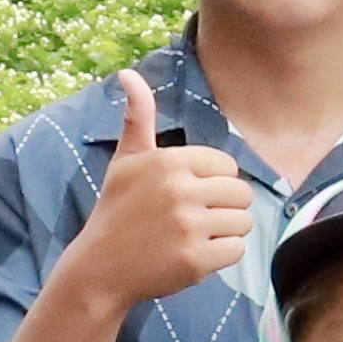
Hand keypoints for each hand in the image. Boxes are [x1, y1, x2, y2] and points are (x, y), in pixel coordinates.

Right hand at [72, 69, 253, 311]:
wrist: (99, 268)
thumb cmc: (116, 211)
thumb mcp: (125, 160)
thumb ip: (138, 117)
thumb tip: (127, 74)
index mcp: (169, 161)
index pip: (228, 166)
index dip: (214, 182)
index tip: (189, 196)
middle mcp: (181, 190)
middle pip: (241, 193)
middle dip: (225, 207)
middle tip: (195, 220)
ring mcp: (189, 226)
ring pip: (243, 222)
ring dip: (225, 232)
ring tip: (194, 236)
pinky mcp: (196, 259)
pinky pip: (237, 250)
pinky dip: (222, 256)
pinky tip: (195, 255)